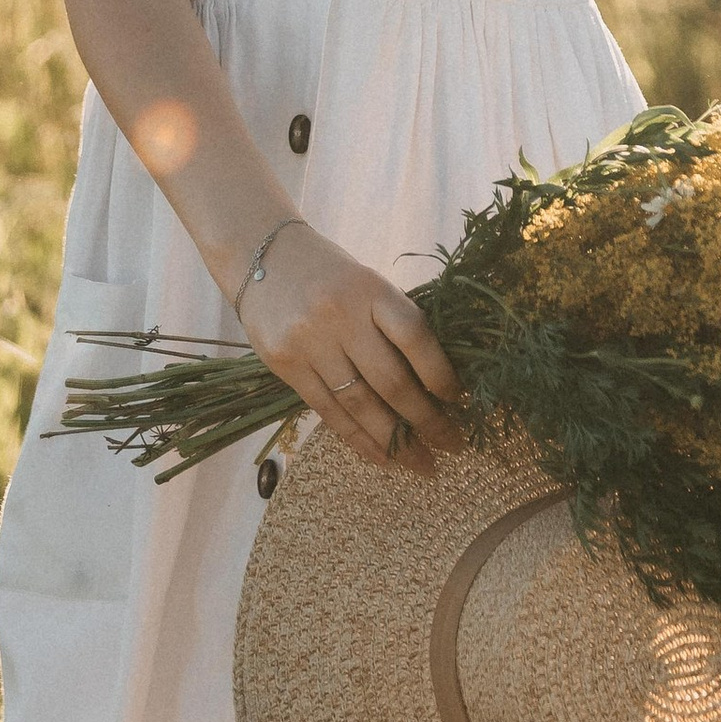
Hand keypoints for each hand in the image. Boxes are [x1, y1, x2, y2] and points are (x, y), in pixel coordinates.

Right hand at [237, 224, 461, 471]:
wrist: (261, 257)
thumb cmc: (329, 273)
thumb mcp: (367, 283)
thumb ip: (393, 323)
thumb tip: (435, 382)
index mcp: (369, 289)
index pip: (414, 336)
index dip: (440, 373)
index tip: (459, 399)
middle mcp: (339, 316)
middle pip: (390, 381)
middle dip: (427, 421)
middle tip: (453, 445)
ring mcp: (308, 342)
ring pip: (359, 405)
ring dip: (395, 442)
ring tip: (422, 464)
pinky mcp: (285, 365)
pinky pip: (327, 412)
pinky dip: (357, 439)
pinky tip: (382, 457)